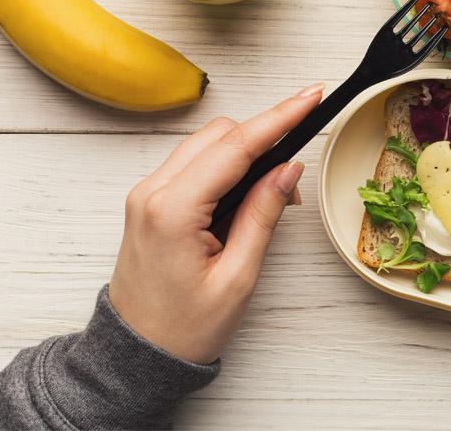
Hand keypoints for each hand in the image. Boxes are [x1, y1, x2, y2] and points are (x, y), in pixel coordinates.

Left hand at [108, 83, 323, 363]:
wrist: (138, 354)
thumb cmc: (184, 327)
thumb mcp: (238, 276)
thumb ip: (263, 214)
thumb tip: (288, 168)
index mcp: (172, 211)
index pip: (236, 146)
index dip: (280, 117)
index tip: (312, 96)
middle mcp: (152, 193)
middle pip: (220, 134)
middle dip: (265, 139)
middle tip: (295, 181)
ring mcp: (146, 194)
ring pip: (207, 143)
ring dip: (246, 153)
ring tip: (273, 196)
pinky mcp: (150, 201)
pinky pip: (194, 162)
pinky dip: (226, 166)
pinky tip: (247, 195)